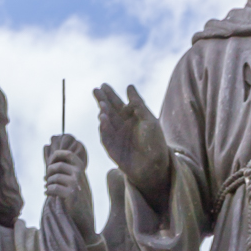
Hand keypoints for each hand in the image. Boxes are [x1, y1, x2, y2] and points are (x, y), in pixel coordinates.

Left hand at [44, 135, 95, 240]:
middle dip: (48, 173)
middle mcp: (79, 173)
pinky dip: (48, 191)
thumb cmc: (77, 198)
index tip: (50, 164)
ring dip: (48, 184)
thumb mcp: (75, 181)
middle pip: (57, 166)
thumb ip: (66, 171)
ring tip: (47, 189)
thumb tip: (49, 163)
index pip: (67, 154)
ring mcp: (76, 183)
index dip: (55, 156)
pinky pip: (53, 188)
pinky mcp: (71, 194)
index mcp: (81, 168)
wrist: (84, 217)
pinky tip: (48, 195)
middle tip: (46, 180)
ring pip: (54, 178)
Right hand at [93, 83, 170, 212]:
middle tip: (95, 90)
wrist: (154, 166)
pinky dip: (103, 128)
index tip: (104, 85)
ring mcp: (116, 137)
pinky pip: (105, 137)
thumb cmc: (155, 142)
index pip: (118, 103)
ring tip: (102, 105)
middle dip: (102, 100)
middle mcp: (121, 126)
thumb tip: (129, 86)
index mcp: (131, 117)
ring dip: (103, 113)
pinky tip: (103, 118)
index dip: (110, 94)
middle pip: (109, 110)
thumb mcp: (149, 120)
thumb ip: (138, 104)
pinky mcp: (112, 148)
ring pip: (106, 122)